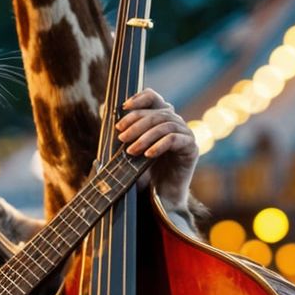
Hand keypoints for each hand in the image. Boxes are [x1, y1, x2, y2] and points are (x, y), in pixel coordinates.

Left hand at [116, 89, 197, 209]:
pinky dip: (159, 145)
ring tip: (131, 151)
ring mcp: (185, 134)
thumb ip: (121, 132)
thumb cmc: (144, 173)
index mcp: (160, 119)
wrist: (161, 197)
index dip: (140, 98)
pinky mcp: (191, 148)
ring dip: (145, 136)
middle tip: (121, 137)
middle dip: (136, 123)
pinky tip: (147, 155)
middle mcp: (175, 123)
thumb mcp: (128, 150)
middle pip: (157, 113)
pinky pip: (175, 140)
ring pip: (166, 125)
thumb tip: (103, 111)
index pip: (154, 98)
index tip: (124, 107)